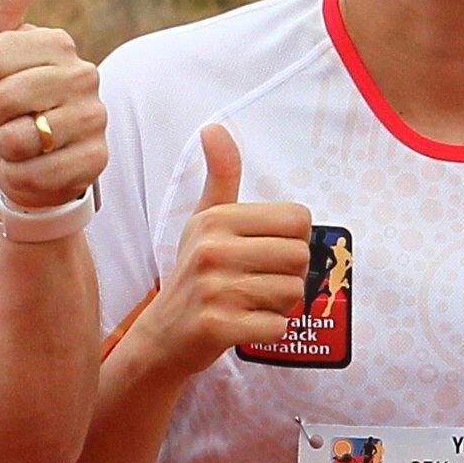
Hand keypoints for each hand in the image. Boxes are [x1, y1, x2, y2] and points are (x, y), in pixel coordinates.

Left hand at [0, 0, 104, 211]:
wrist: (20, 157)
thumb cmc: (3, 97)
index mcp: (59, 43)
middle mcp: (85, 75)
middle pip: (5, 97)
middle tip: (7, 116)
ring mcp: (96, 118)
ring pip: (24, 137)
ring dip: (7, 147)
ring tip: (22, 141)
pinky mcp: (97, 160)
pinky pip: (40, 172)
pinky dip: (23, 175)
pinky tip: (35, 166)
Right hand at [137, 126, 316, 374]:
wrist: (163, 335)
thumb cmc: (194, 273)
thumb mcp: (205, 219)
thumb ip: (221, 175)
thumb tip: (214, 127)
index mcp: (216, 219)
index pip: (298, 220)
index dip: (292, 241)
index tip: (264, 253)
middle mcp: (212, 249)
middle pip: (300, 258)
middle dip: (288, 276)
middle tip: (257, 283)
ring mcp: (214, 289)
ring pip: (292, 293)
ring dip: (279, 305)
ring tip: (248, 303)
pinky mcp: (217, 326)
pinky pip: (277, 327)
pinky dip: (268, 331)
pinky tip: (243, 324)